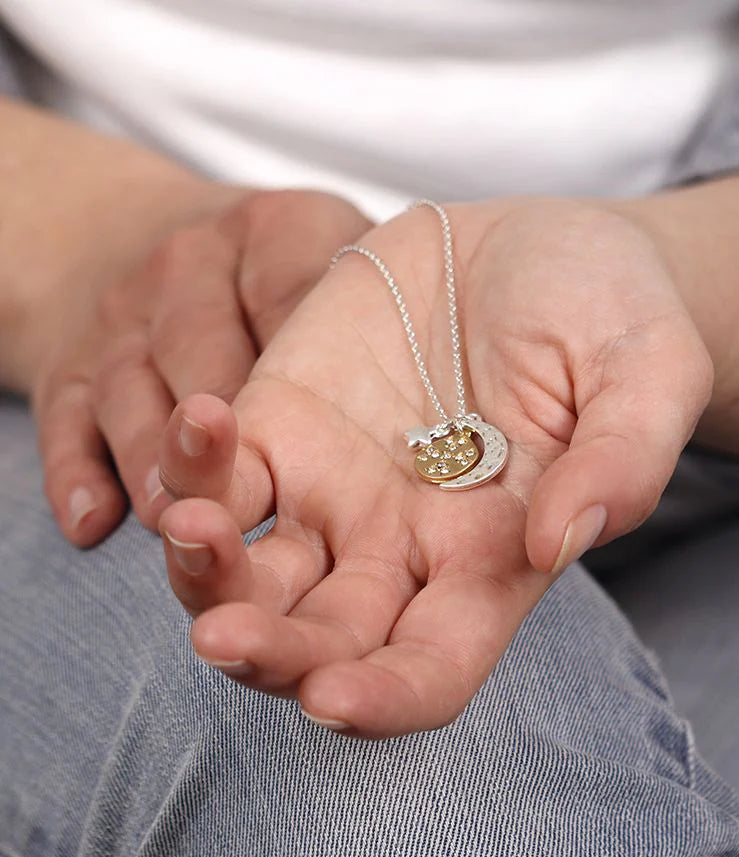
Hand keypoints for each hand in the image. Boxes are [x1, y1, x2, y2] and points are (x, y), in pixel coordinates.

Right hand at [31, 189, 370, 546]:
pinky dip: (78, 472)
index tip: (329, 421)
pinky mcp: (73, 370)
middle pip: (200, 347)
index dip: (304, 354)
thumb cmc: (288, 267)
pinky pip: (67, 422)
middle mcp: (190, 266)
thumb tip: (451, 400)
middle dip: (218, 428)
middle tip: (242, 498)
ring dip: (155, 461)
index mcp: (274, 231)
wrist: (161, 241)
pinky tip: (92, 522)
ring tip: (178, 525)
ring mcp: (125, 320)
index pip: (291, 287)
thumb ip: (383, 303)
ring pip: (131, 390)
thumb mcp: (341, 250)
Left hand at [157, 198, 711, 737]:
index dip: (387, 699)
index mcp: (492, 559)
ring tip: (186, 524)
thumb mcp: (650, 372)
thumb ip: (623, 460)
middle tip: (222, 637)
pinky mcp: (286, 419)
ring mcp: (335, 487)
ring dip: (204, 574)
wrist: (540, 246)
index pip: (434, 666)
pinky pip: (223, 470)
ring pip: (250, 573)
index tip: (333, 697)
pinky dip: (189, 465)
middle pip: (321, 639)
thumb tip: (564, 541)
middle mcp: (402, 543)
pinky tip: (196, 419)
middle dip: (269, 654)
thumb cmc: (611, 313)